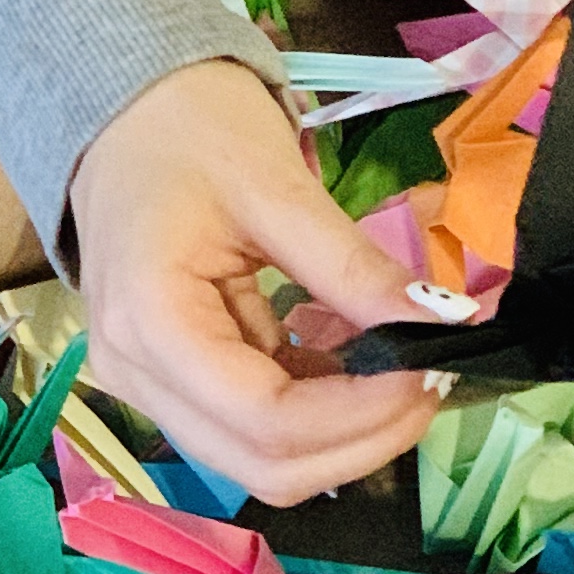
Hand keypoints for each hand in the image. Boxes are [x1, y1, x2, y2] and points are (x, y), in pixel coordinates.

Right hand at [66, 61, 451, 505]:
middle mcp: (135, 376)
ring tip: (401, 365)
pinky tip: (354, 359)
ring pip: (261, 459)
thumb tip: (446, 324)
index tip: (433, 366)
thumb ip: (357, 271)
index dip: (362, 413)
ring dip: (345, 432)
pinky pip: (253, 425)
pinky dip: (317, 409)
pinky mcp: (171, 382)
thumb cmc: (192, 128)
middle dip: (362, 438)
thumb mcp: (281, 189)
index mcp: (149, 322)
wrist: (127, 109)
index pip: (267, 417)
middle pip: (264, 463)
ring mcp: (147, 386)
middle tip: (432, 377)